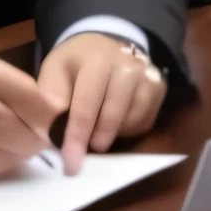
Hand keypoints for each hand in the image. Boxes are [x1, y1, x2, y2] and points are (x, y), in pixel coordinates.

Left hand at [38, 34, 167, 173]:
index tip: (71, 163)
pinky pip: (145, 122)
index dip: (77, 136)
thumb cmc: (74, 63)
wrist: (101, 46)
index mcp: (95, 59)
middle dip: (97, 139)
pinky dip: (128, 130)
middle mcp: (126, 64)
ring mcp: (147, 75)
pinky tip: (113, 125)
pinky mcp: (158, 88)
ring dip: (113, 135)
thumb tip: (54, 132)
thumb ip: (52, 99)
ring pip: (133, 120)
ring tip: (96, 133)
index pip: (86, 103)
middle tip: (84, 151)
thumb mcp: (54, 72)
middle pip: (114, 114)